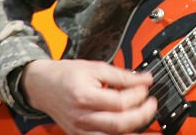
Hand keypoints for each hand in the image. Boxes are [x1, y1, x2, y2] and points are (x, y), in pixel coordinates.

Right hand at [21, 59, 156, 134]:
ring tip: (150, 126)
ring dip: (135, 132)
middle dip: (141, 115)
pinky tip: (132, 132)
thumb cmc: (66, 75)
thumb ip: (121, 75)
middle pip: (118, 123)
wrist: (42, 86)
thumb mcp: (94, 67)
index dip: (137, 94)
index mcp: (84, 96)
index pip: (119, 102)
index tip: (146, 86)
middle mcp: (82, 117)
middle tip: (152, 104)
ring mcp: (80, 130)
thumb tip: (145, 79)